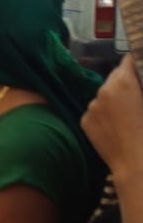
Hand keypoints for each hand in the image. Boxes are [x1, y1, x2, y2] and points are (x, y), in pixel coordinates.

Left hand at [82, 56, 142, 179]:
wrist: (136, 162)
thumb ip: (142, 86)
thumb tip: (139, 80)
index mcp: (123, 82)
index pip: (127, 61)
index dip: (136, 63)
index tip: (140, 67)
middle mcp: (103, 91)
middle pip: (115, 77)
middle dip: (125, 82)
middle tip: (137, 94)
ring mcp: (91, 106)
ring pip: (104, 95)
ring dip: (113, 99)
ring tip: (127, 115)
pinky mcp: (85, 121)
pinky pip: (96, 112)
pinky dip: (104, 115)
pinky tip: (116, 127)